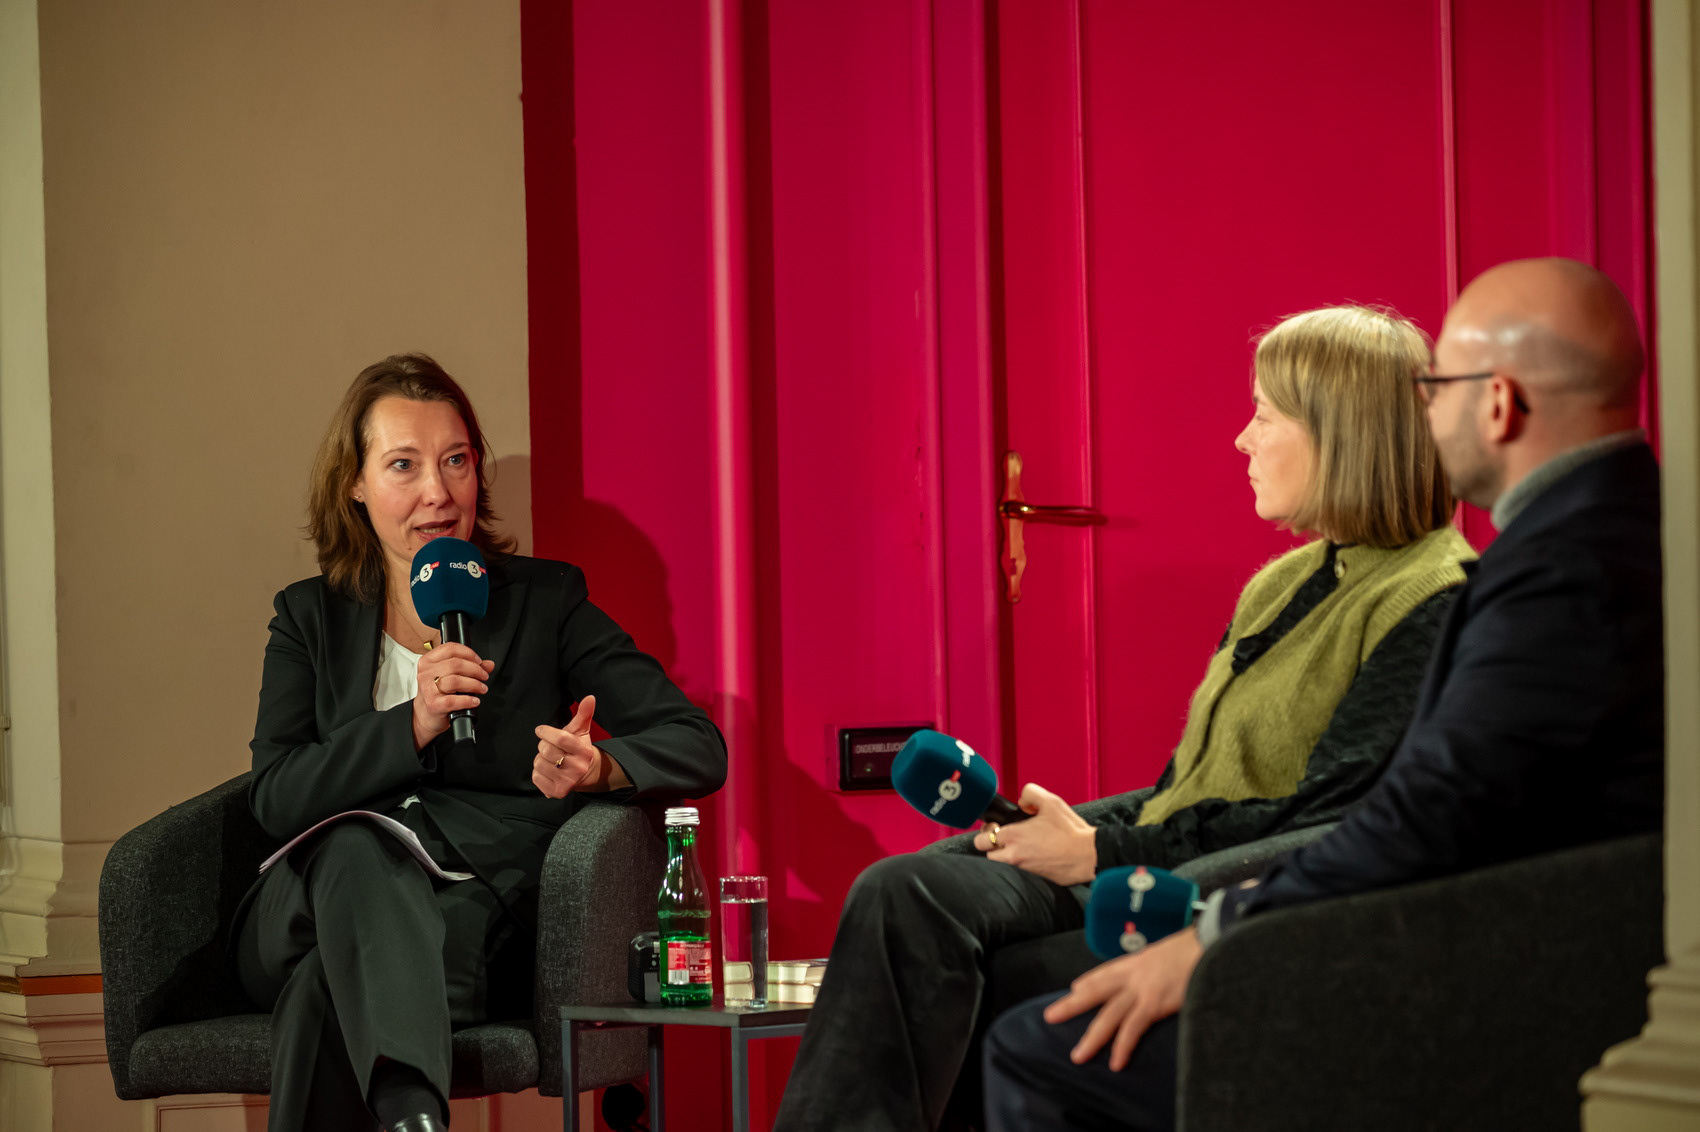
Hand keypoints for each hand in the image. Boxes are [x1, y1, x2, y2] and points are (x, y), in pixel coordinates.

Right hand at [413, 643, 494, 748]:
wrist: (426, 715)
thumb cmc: (439, 693)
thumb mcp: (451, 676)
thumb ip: (471, 667)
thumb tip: (489, 664)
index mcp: (429, 661)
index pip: (450, 648)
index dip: (469, 653)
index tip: (479, 662)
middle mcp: (426, 673)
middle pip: (455, 664)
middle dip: (475, 670)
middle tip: (484, 676)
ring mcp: (428, 689)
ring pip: (455, 680)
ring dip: (474, 684)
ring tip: (482, 688)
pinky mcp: (433, 704)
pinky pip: (453, 700)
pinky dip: (468, 700)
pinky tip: (474, 701)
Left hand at [532, 696, 598, 797]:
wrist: (586, 774)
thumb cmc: (579, 748)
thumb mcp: (582, 731)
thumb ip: (584, 713)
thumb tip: (590, 697)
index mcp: (583, 751)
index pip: (560, 738)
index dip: (546, 732)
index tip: (541, 730)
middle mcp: (577, 768)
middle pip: (546, 750)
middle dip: (544, 745)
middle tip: (550, 746)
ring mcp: (567, 782)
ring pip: (539, 763)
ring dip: (540, 759)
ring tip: (551, 759)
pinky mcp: (557, 792)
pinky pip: (536, 777)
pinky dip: (538, 772)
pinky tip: (548, 770)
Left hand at [972, 783, 1097, 885]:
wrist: (1088, 856)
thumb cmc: (1071, 830)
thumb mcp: (1051, 801)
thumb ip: (1030, 793)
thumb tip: (1021, 803)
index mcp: (1013, 835)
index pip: (983, 837)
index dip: (988, 830)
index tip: (997, 826)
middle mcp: (1013, 855)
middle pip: (986, 853)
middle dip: (990, 845)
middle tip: (1002, 838)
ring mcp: (1021, 869)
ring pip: (999, 865)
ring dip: (1003, 856)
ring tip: (1017, 847)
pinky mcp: (1032, 879)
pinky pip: (1015, 872)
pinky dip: (1017, 865)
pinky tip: (1030, 856)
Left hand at [1044, 926, 1202, 1069]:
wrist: (1208, 944)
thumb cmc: (1194, 949)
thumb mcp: (1168, 953)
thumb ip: (1157, 966)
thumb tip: (1159, 974)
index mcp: (1135, 961)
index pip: (1104, 972)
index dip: (1087, 982)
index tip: (1074, 990)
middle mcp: (1132, 974)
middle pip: (1095, 991)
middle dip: (1072, 1005)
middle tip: (1050, 1017)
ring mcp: (1141, 989)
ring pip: (1108, 1015)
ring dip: (1092, 1037)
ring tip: (1078, 1056)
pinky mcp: (1154, 1003)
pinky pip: (1132, 1028)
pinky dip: (1122, 1046)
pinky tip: (1115, 1062)